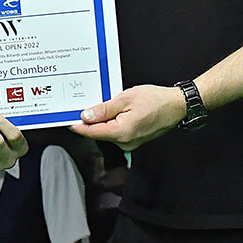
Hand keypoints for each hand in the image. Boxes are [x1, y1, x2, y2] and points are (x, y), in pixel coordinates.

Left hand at [69, 83, 186, 151]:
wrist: (177, 106)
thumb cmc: (156, 100)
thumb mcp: (126, 98)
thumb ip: (104, 109)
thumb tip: (86, 116)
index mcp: (122, 132)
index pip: (92, 132)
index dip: (77, 126)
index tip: (66, 119)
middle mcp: (125, 142)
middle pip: (98, 133)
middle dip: (89, 121)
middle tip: (81, 106)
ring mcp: (130, 143)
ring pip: (107, 132)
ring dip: (101, 121)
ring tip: (102, 105)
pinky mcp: (134, 140)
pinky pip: (116, 132)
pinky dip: (111, 122)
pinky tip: (113, 111)